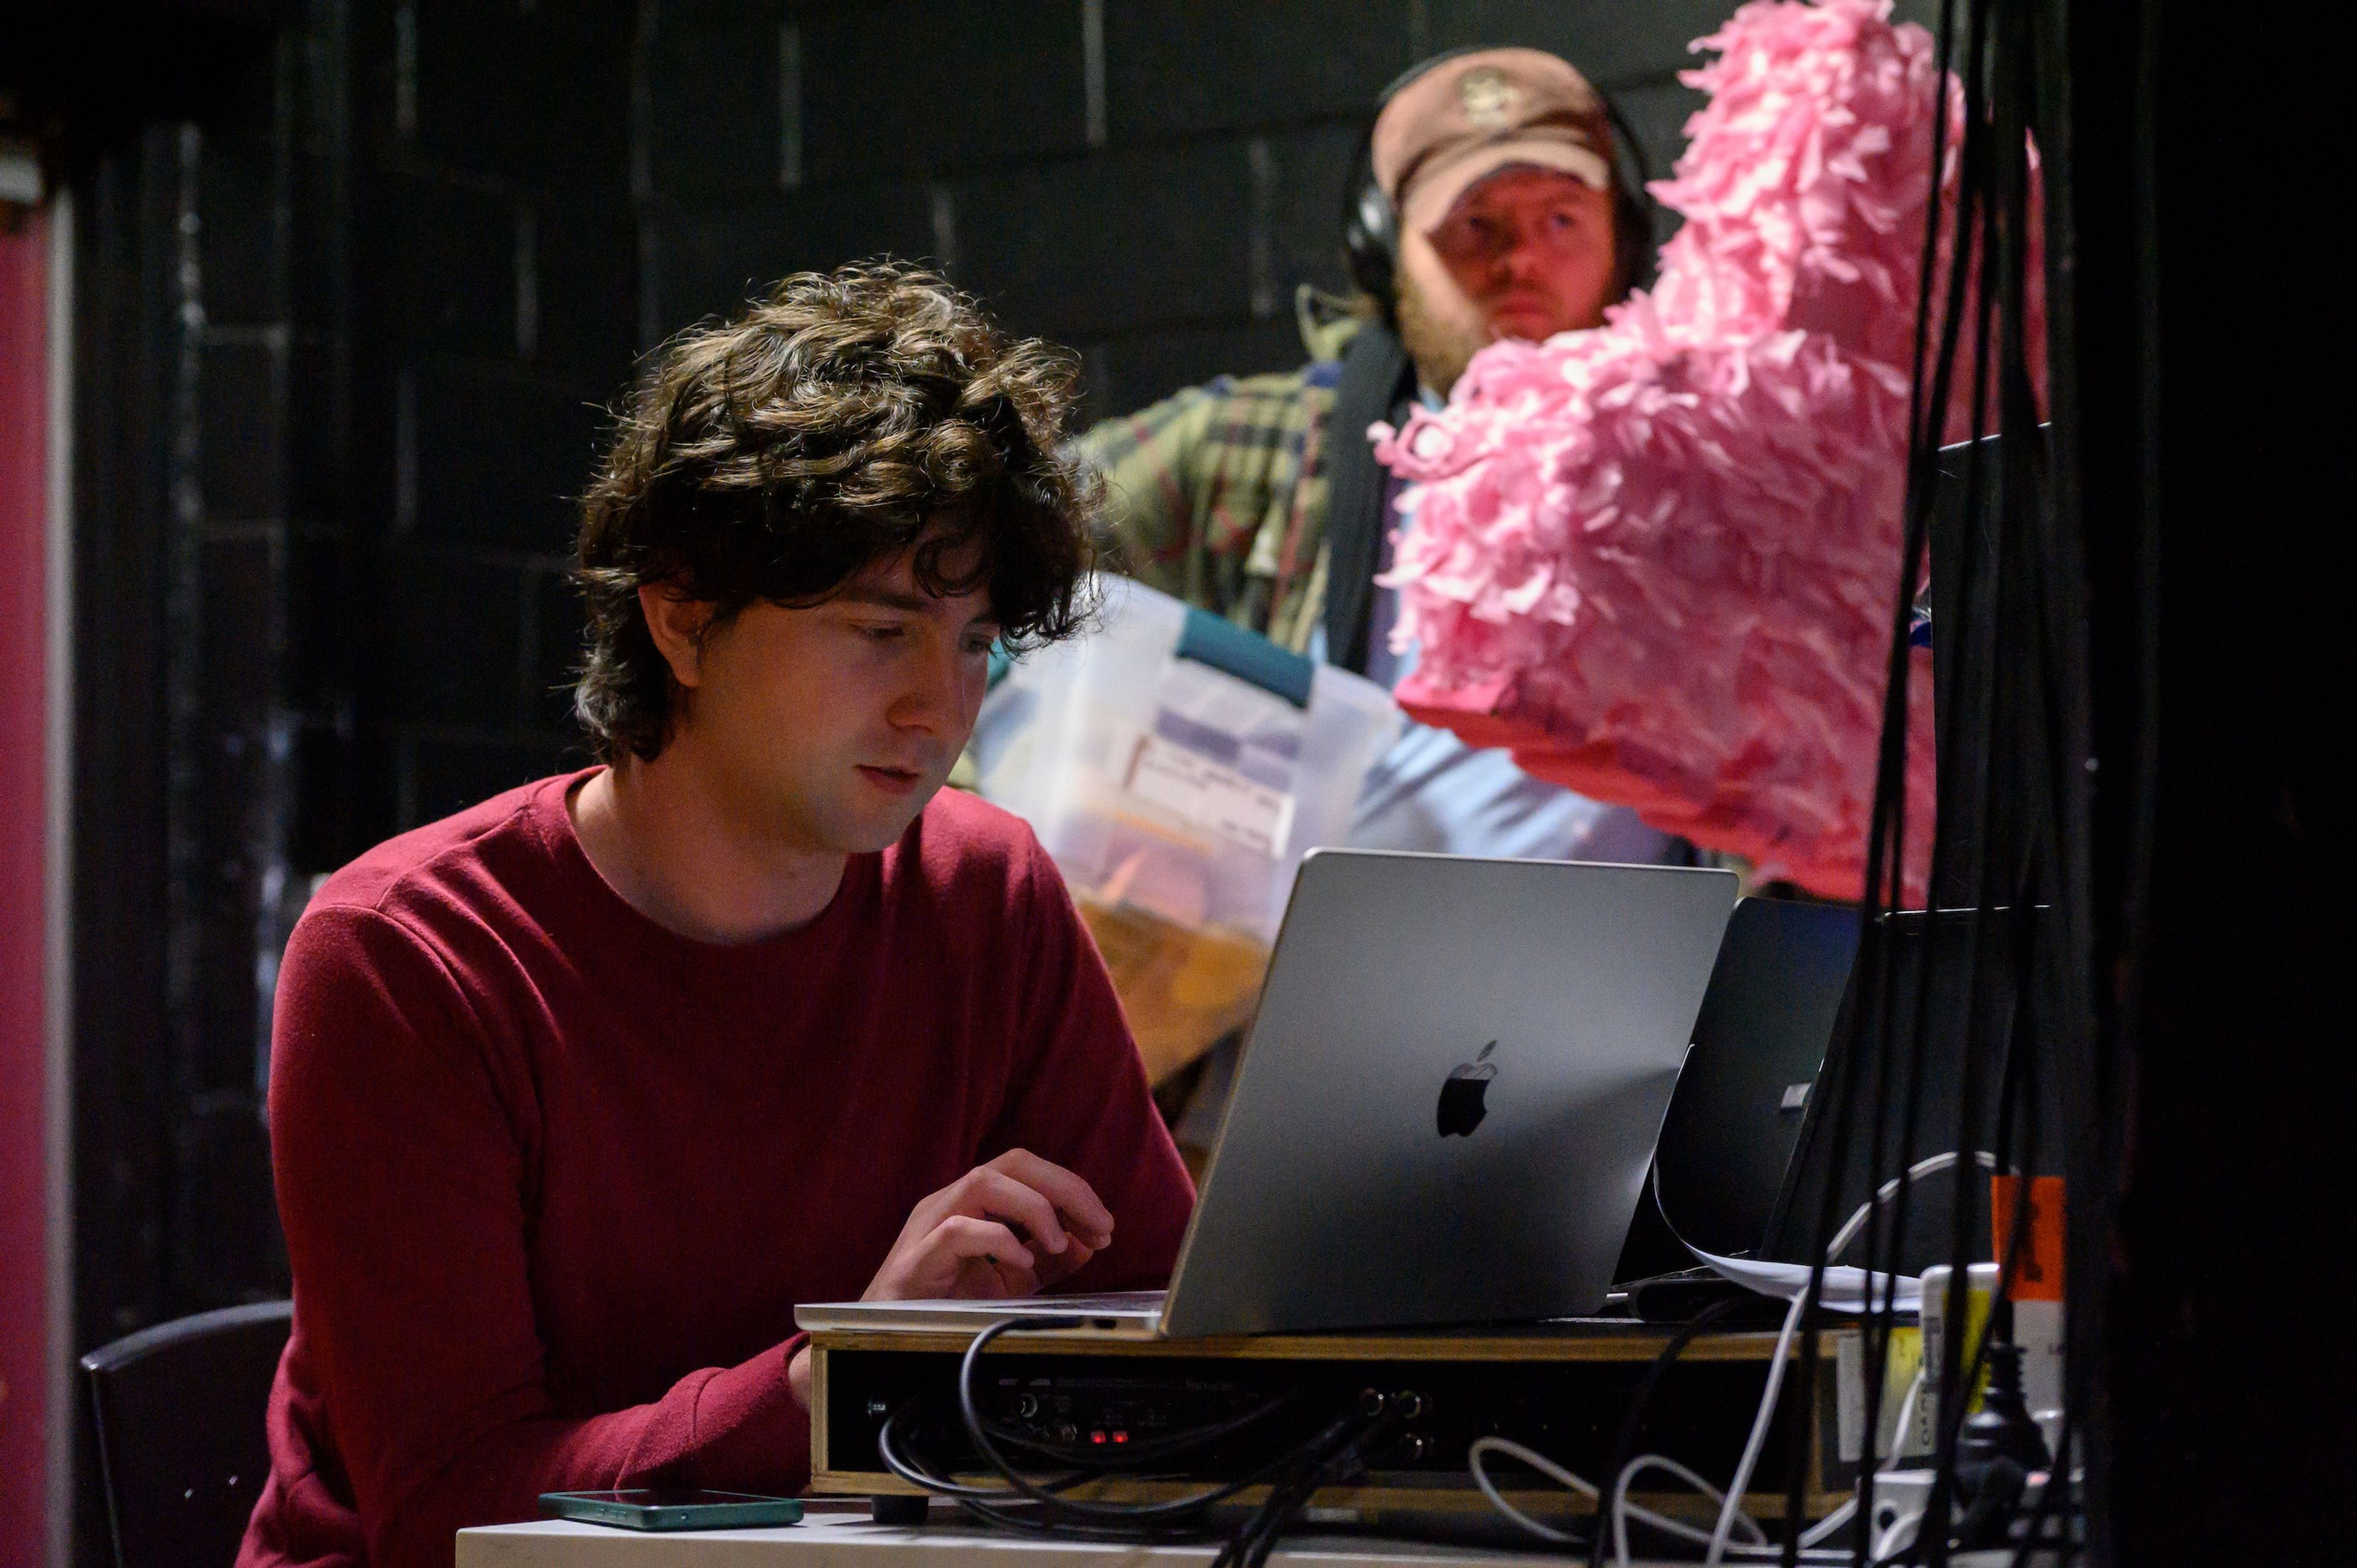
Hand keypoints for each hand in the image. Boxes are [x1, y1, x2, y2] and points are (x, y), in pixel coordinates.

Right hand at [861, 1150, 1115, 1300]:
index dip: (1072, 1191)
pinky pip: (957, 1231)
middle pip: (1013, 1163)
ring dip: (1034, 1207)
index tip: (1104, 1226)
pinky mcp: (917, 1258)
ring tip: (1059, 1241)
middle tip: (1100, 1224)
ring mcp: (930, 1225)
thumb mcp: (1010, 1282)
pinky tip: (1022, 1262)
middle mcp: (951, 1202)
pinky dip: (997, 1239)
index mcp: (974, 1204)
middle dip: (1066, 1188)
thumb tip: (1087, 1243)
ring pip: (983, 1183)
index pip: (1028, 1171)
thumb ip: (1047, 1262)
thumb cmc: (943, 1306)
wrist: (888, 1341)